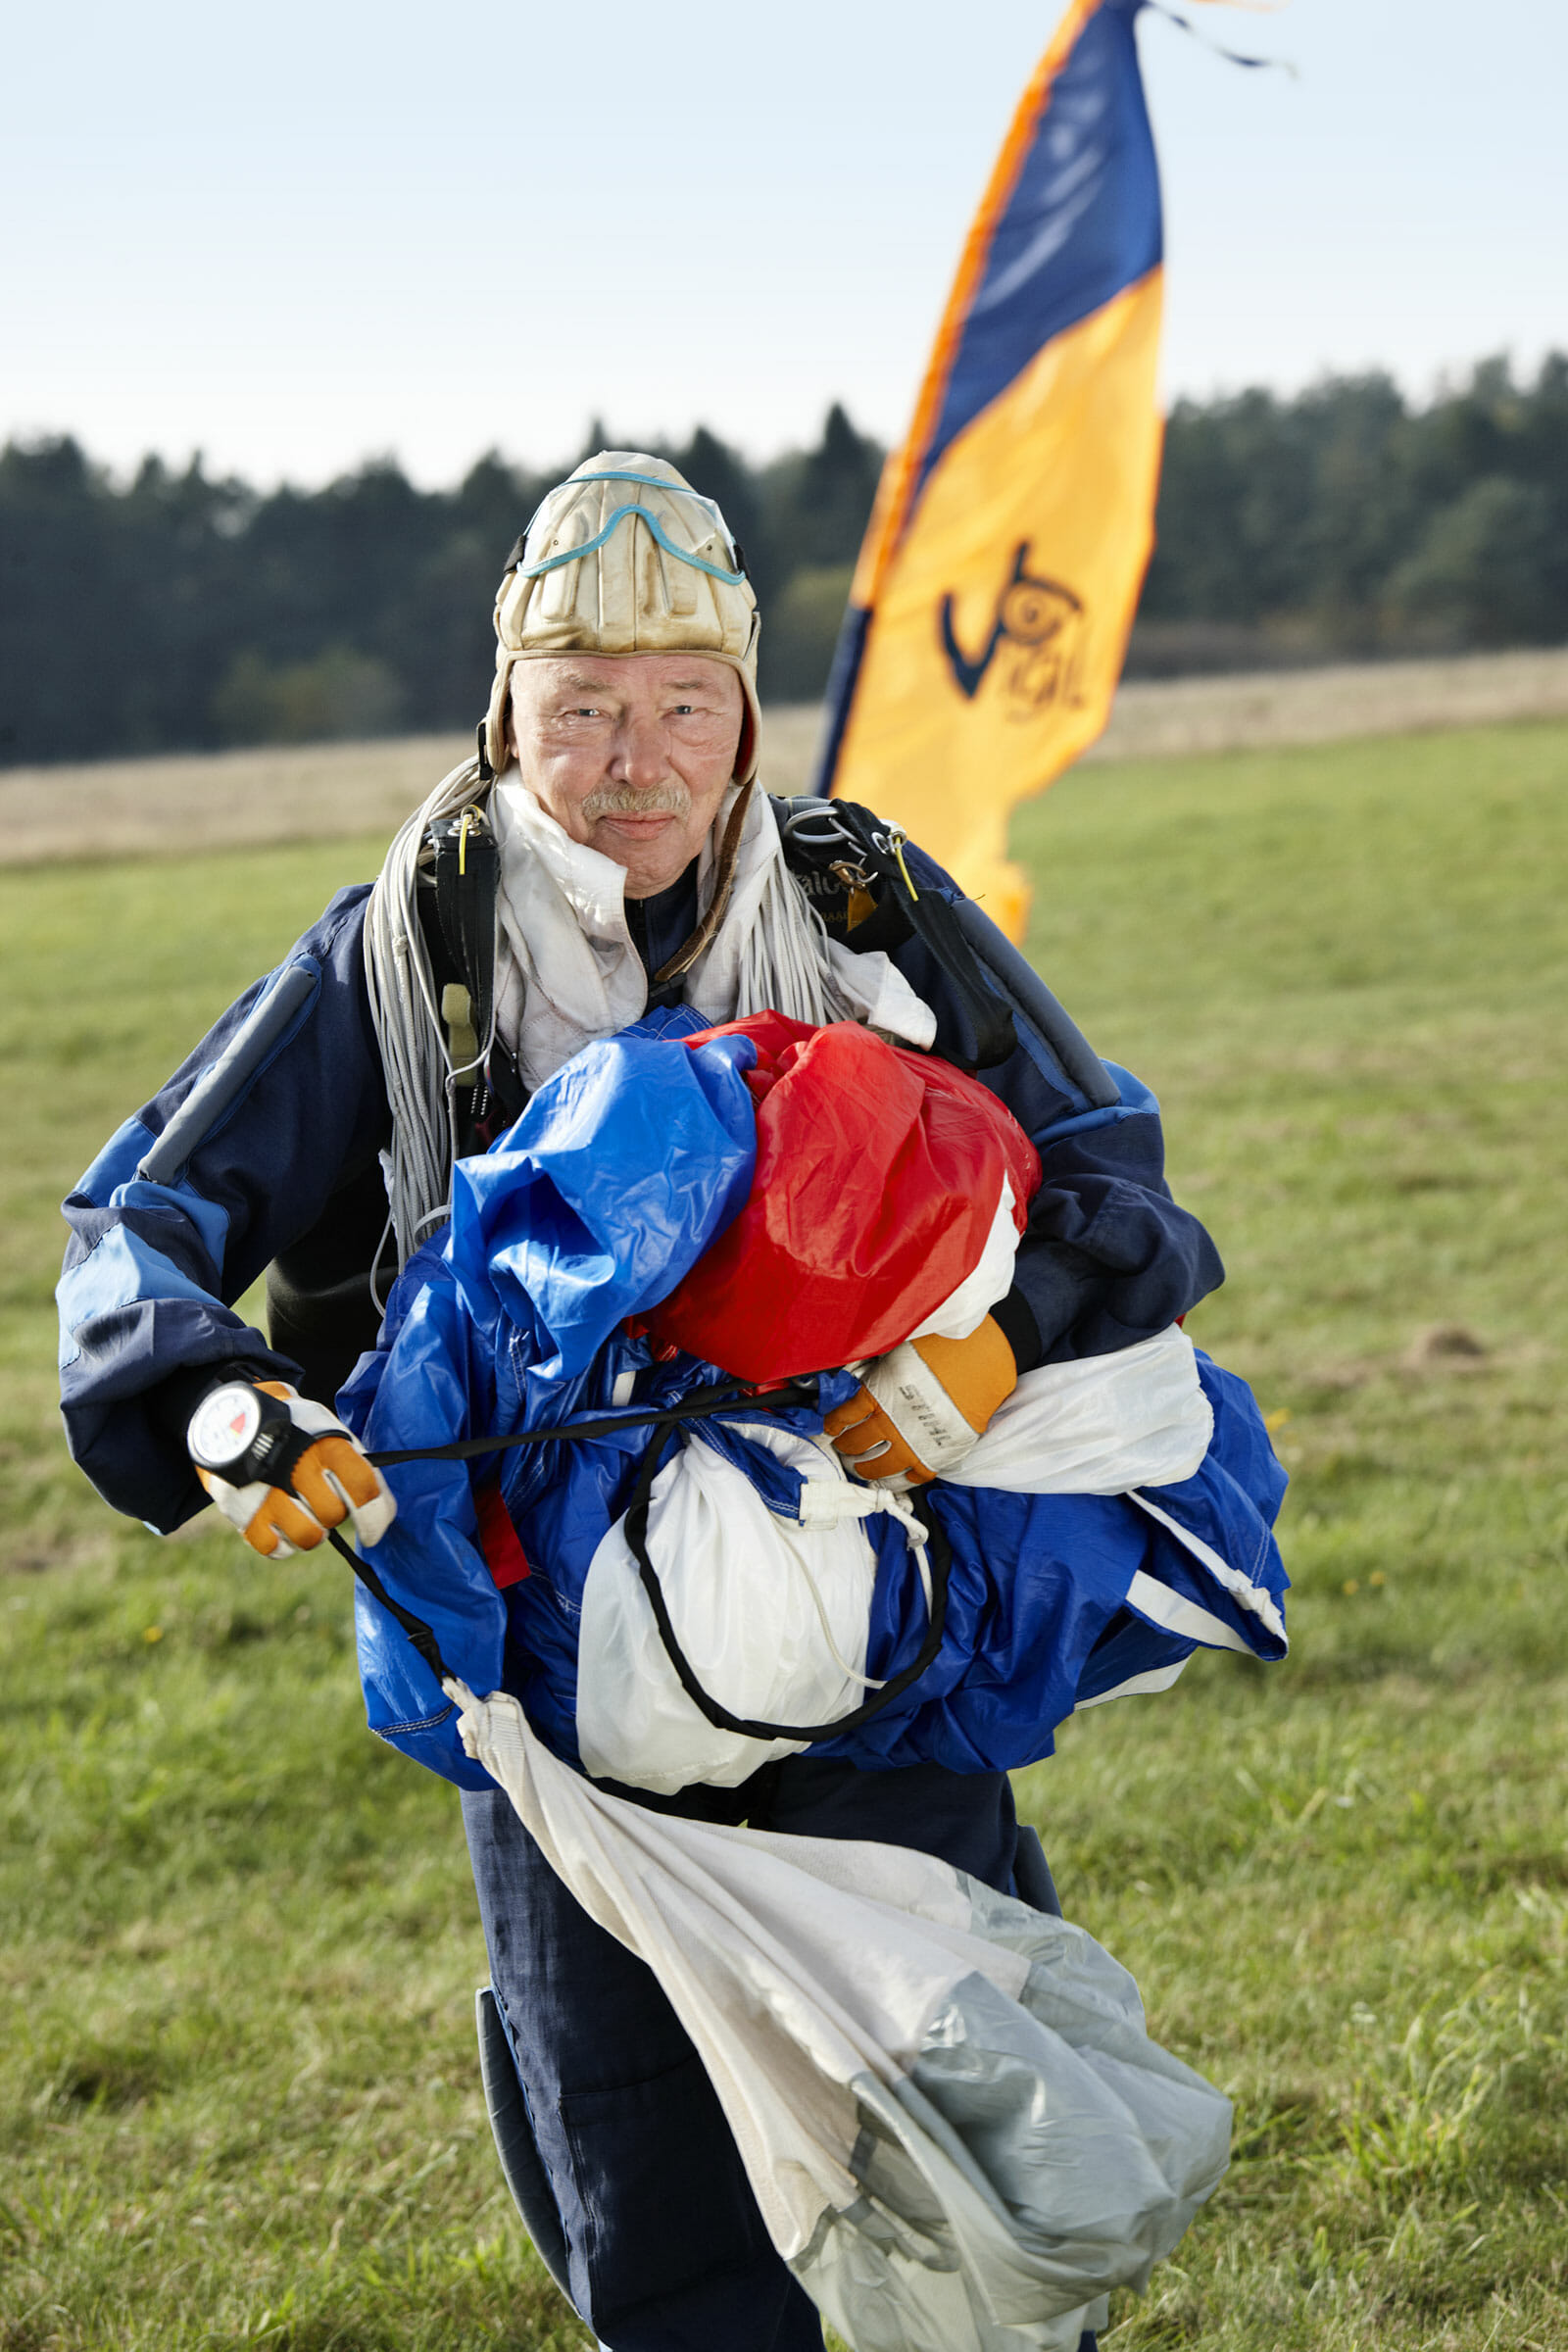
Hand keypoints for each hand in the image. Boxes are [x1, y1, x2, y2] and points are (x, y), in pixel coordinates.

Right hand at [187, 1378, 395, 1557]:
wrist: (237, 1419)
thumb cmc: (299, 1433)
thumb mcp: (331, 1433)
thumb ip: (358, 1468)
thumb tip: (382, 1512)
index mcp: (324, 1444)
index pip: (362, 1488)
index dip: (376, 1517)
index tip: (373, 1531)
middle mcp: (295, 1468)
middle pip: (333, 1515)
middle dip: (334, 1512)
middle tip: (323, 1498)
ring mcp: (265, 1492)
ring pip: (308, 1537)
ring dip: (313, 1531)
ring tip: (304, 1512)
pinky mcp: (241, 1512)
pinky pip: (275, 1548)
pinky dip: (284, 1542)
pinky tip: (282, 1522)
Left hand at [822, 1316, 1017, 1488]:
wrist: (983, 1362)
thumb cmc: (941, 1348)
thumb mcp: (897, 1350)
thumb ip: (875, 1368)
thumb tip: (853, 1377)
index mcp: (878, 1393)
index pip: (843, 1416)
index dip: (832, 1423)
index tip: (829, 1426)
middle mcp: (891, 1422)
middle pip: (855, 1444)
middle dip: (844, 1448)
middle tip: (842, 1447)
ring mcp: (913, 1443)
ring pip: (877, 1467)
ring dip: (863, 1468)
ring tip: (859, 1466)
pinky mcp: (935, 1457)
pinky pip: (909, 1478)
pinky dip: (895, 1480)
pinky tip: (888, 1477)